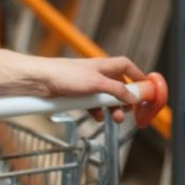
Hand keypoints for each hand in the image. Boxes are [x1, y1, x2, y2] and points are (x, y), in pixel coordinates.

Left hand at [25, 55, 167, 124]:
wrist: (38, 80)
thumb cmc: (64, 75)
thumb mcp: (96, 83)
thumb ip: (116, 90)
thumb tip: (133, 97)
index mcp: (103, 66)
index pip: (126, 66)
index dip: (137, 74)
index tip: (146, 86)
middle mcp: (95, 73)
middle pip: (117, 84)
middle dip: (125, 98)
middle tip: (130, 110)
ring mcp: (85, 84)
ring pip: (104, 97)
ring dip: (111, 108)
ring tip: (115, 119)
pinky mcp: (74, 94)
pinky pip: (91, 104)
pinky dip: (96, 111)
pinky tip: (97, 117)